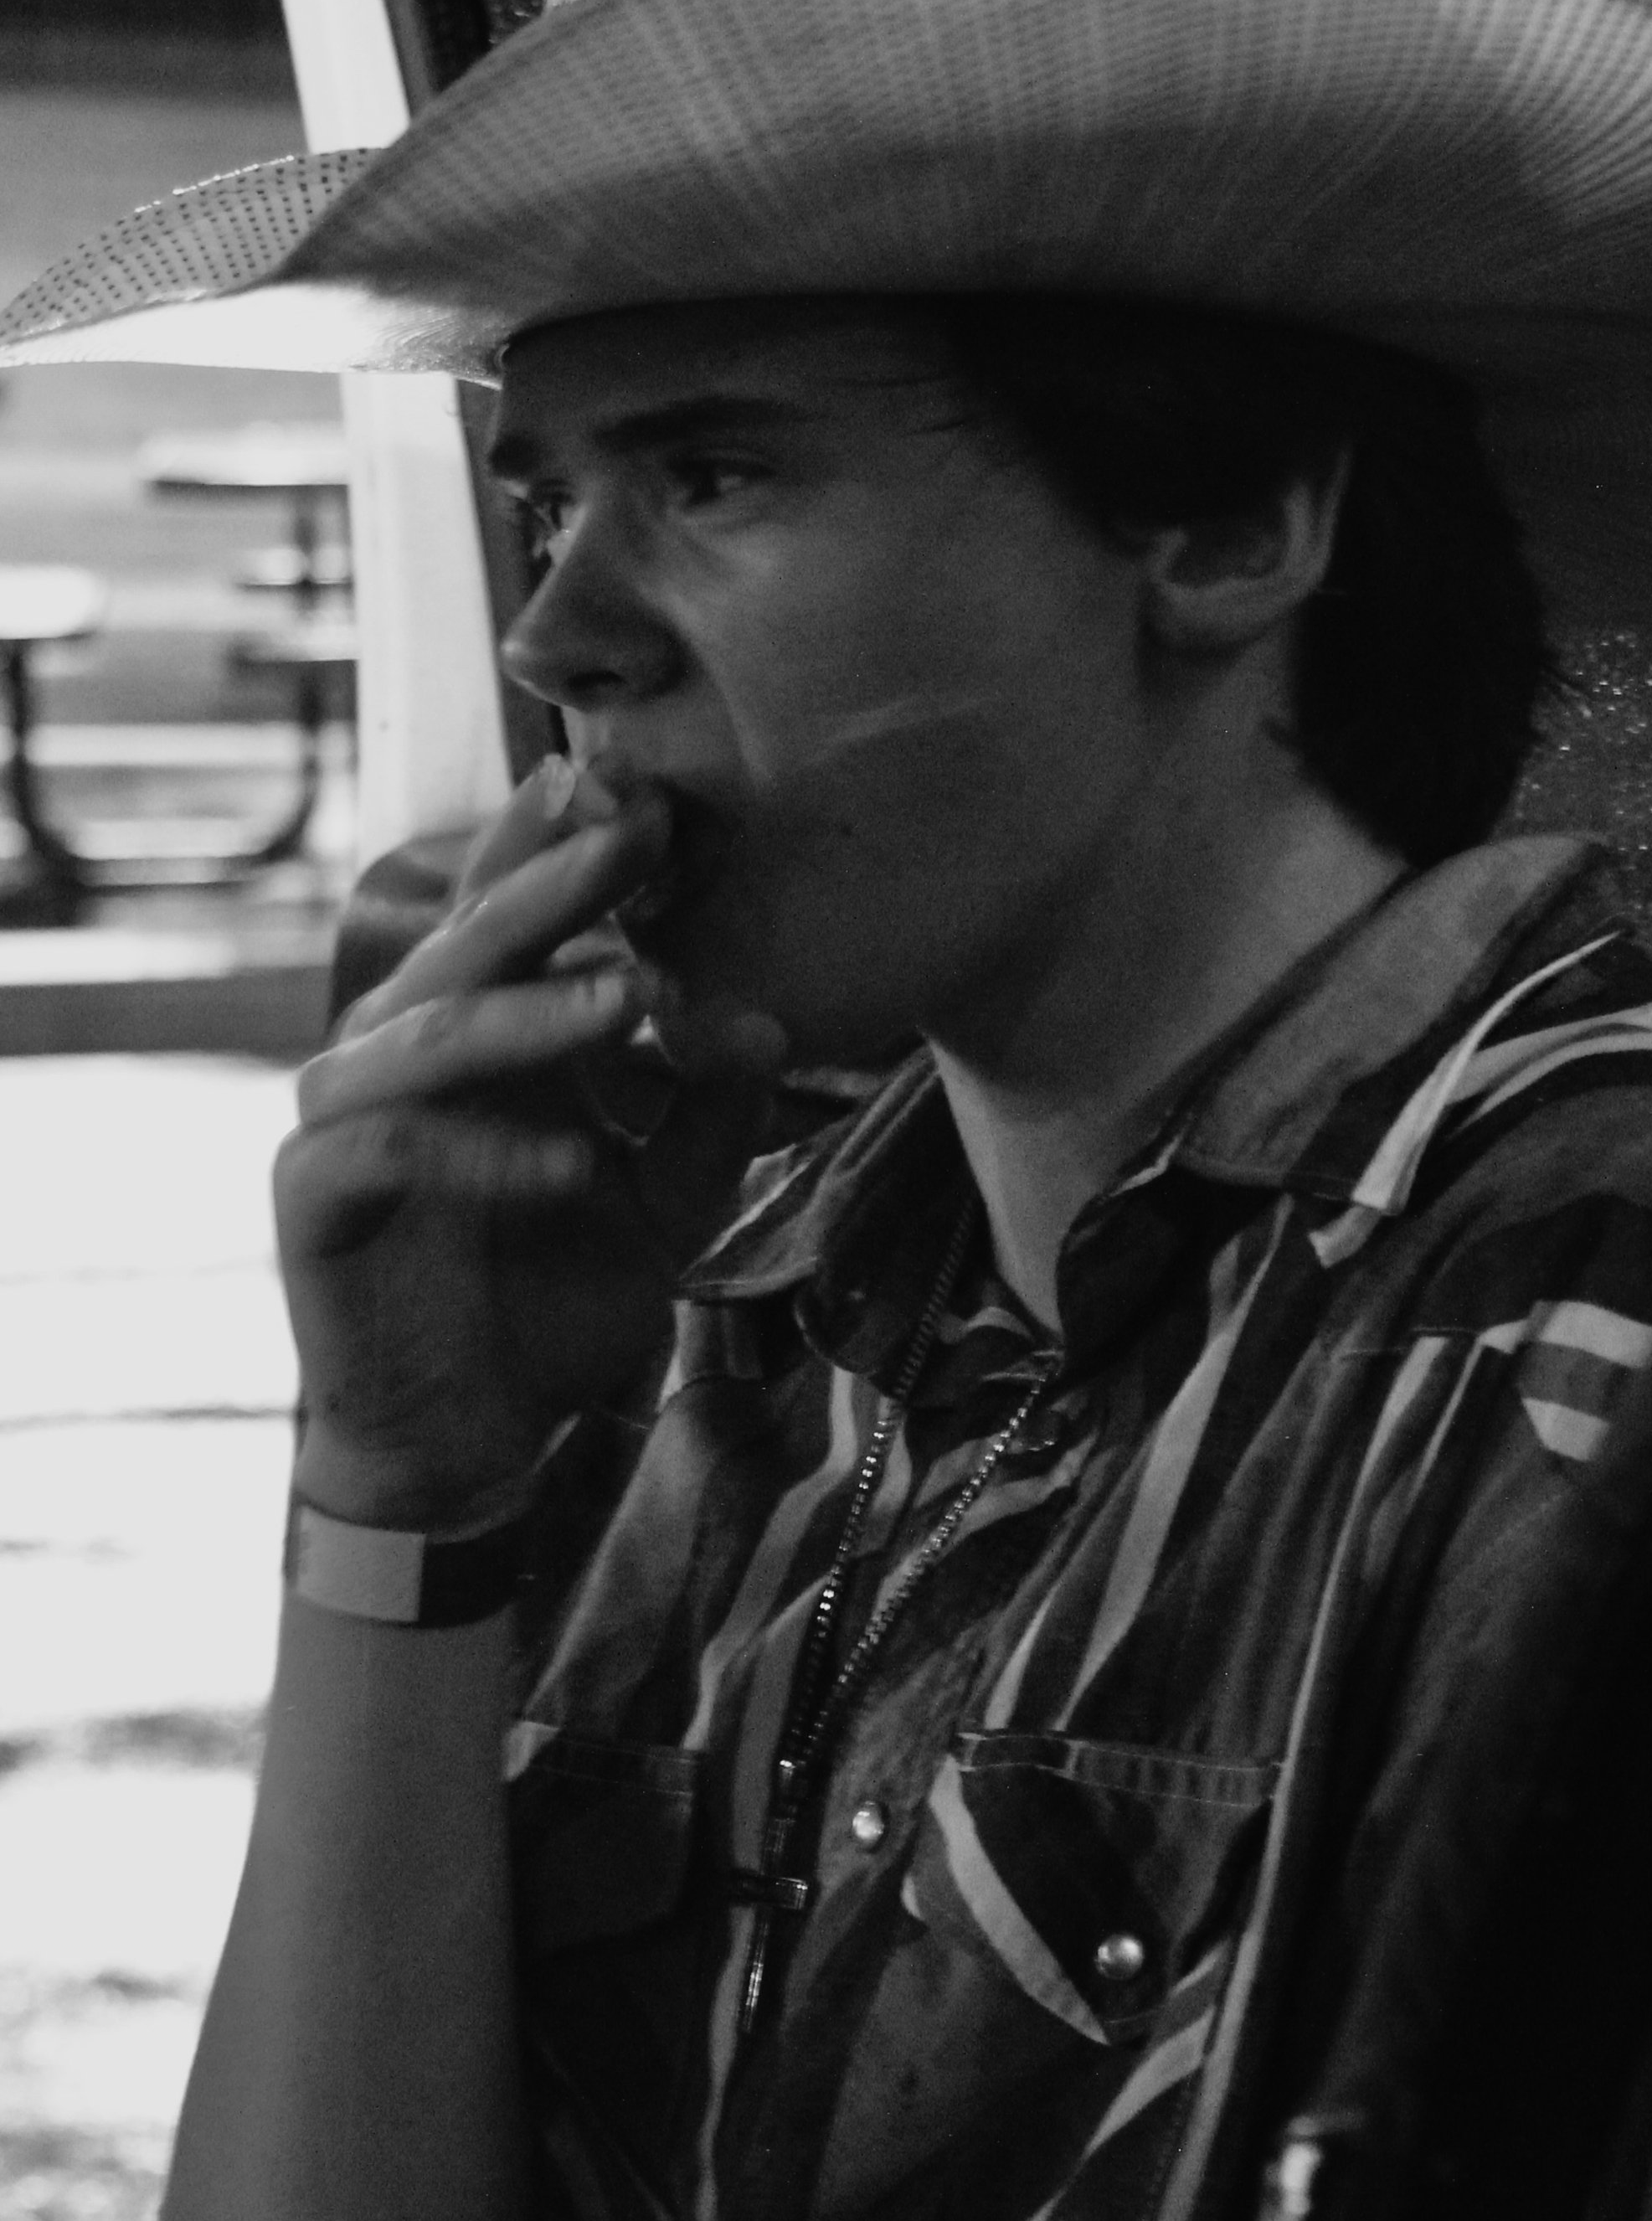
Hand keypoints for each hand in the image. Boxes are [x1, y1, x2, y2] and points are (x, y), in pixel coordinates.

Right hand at [275, 759, 784, 1529]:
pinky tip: (576, 1165)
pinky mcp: (314, 1193)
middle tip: (642, 828)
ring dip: (535, 1009)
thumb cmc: (559, 1294)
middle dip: (560, 879)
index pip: (517, 907)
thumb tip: (769, 1022)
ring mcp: (347, 1113)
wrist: (475, 1436)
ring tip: (634, 995)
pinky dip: (490, 1151)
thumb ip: (711, 1113)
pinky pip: (396, 1146)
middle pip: (473, 936)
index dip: (570, 841)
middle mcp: (405, 1045)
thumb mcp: (669, 1201)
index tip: (654, 785)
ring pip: (433, 1029)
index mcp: (483, 1024)